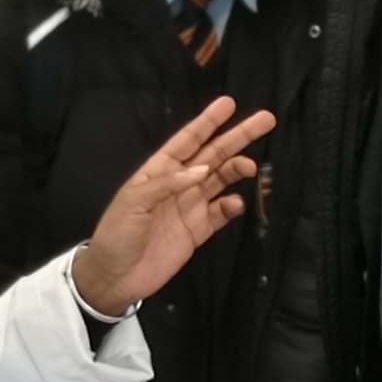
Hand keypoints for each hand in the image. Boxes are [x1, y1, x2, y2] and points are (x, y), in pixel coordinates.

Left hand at [73, 96, 274, 316]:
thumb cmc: (116, 234)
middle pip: (213, 155)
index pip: (187, 141)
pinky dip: (232, 206)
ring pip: (221, 180)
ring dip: (237, 169)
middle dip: (237, 137)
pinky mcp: (198, 231)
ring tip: (250, 166)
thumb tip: (203, 168)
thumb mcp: (132, 203)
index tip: (228, 103)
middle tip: (266, 119)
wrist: (115, 278)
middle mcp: (178, 185)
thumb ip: (167, 184)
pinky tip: (236, 202)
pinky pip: (221, 213)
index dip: (207, 122)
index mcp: (158, 172)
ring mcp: (190, 207)